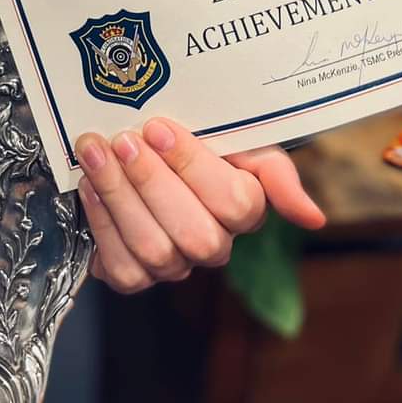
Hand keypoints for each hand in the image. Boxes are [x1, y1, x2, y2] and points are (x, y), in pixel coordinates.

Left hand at [76, 117, 324, 294]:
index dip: (193, 166)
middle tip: (122, 140)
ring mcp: (173, 265)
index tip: (158, 127)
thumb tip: (313, 218)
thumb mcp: (240, 138)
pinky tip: (88, 185)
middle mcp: (212, 245)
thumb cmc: (196, 139)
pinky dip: (101, 223)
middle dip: (151, 182)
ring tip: (95, 153)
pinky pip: (123, 268)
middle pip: (194, 233)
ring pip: (154, 249)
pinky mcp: (133, 275)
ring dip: (118, 196)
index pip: (234, 202)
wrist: (140, 144)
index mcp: (244, 208)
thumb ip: (275, 172)